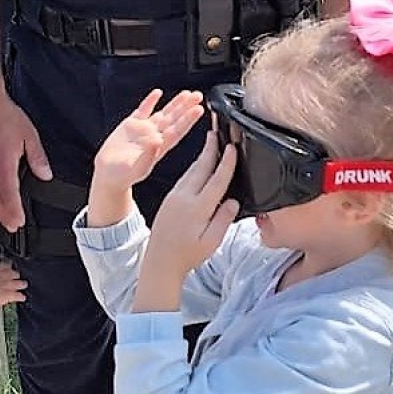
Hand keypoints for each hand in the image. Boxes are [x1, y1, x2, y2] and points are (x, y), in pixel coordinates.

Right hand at [0, 91, 50, 233]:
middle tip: (13, 227)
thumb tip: (45, 175)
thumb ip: (38, 158)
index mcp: (4, 164)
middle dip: (5, 215)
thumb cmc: (4, 116)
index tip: (19, 223)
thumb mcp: (29, 135)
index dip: (15, 212)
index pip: (10, 195)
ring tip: (4, 216)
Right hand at [0, 263, 26, 312]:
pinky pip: (16, 295)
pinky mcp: (5, 295)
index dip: (4, 266)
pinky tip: (23, 297)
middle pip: (8, 273)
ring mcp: (1, 285)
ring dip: (20, 283)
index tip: (7, 265)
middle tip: (16, 273)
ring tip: (24, 283)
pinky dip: (20, 296)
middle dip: (13, 273)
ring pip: (14, 282)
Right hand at [91, 90, 205, 194]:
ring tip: (186, 93)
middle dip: (186, 107)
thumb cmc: (123, 176)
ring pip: (163, 113)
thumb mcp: (135, 169)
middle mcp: (154, 137)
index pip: (177, 131)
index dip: (188, 120)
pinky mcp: (131, 125)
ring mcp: (144, 130)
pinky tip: (158, 93)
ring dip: (175, 103)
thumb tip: (157, 140)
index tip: (198, 109)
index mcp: (158, 148)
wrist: (109, 174)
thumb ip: (147, 155)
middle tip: (198, 96)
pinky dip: (150, 101)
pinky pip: (143, 110)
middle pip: (174, 119)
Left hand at [146, 131, 239, 277]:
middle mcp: (184, 198)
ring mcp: (174, 196)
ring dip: (202, 155)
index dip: (226, 163)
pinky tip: (198, 165)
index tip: (232, 147)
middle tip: (218, 131)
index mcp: (197, 208)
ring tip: (211, 142)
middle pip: (201, 167)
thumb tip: (233, 201)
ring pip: (191, 170)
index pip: (216, 180)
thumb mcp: (211, 242)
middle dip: (211, 148)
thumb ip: (223, 220)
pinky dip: (194, 167)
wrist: (159, 261)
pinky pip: (184, 177)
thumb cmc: (187, 255)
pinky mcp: (169, 198)